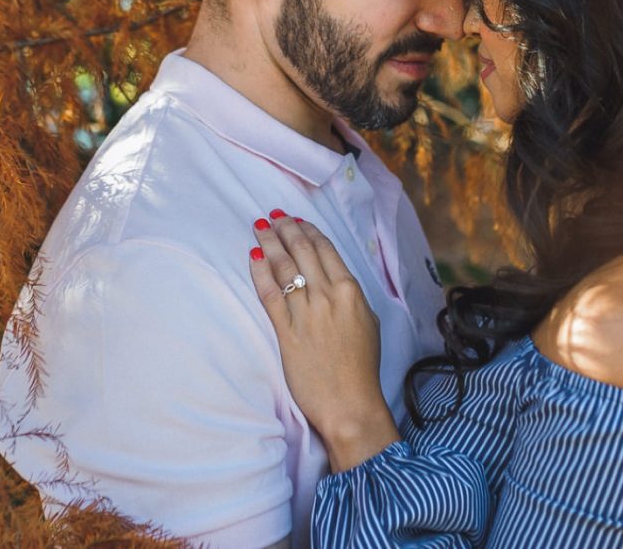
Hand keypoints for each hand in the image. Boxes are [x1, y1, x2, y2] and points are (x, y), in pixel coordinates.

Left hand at [247, 213, 400, 469]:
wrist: (350, 405)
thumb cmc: (362, 368)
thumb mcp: (369, 322)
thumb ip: (352, 295)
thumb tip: (336, 277)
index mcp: (350, 290)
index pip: (325, 249)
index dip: (308, 230)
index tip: (297, 219)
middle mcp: (327, 296)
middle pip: (302, 251)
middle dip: (286, 228)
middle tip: (274, 216)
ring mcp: (306, 314)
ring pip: (284, 267)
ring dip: (270, 243)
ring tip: (260, 227)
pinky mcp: (287, 333)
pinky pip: (270, 295)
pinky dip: (260, 273)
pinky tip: (253, 258)